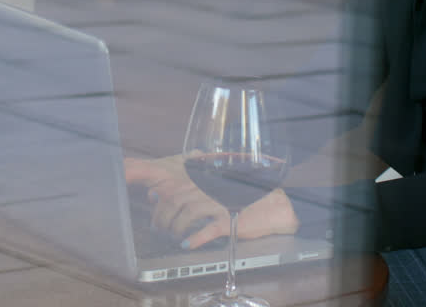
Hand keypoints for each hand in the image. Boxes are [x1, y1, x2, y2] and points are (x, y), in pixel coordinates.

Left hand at [124, 156, 298, 249]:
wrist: (272, 205)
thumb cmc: (242, 197)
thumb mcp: (215, 189)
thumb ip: (191, 191)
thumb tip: (162, 195)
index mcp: (205, 181)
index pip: (174, 187)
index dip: (160, 200)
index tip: (153, 207)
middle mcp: (209, 189)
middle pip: (175, 201)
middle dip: (162, 217)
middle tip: (159, 227)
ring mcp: (219, 203)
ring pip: (187, 213)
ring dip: (176, 227)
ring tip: (173, 236)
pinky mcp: (229, 219)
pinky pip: (208, 229)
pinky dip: (195, 238)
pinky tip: (187, 244)